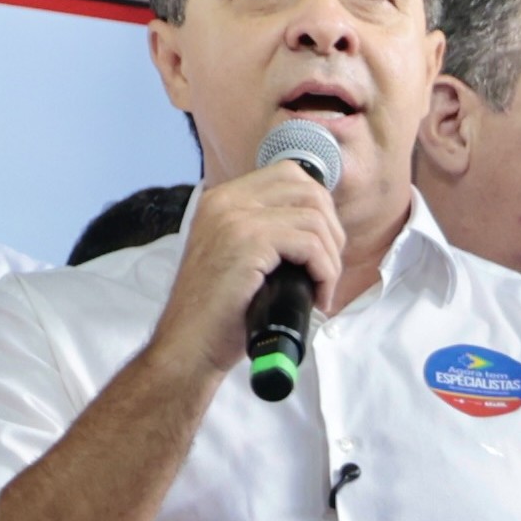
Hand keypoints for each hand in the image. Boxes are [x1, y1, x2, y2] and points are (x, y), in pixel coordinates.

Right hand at [148, 153, 344, 387]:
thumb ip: (266, 235)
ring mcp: (235, 218)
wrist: (188, 346)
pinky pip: (309, 243)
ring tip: (322, 287)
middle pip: (307, 189)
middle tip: (327, 269)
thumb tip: (319, 232)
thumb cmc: (218, 315)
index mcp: (222, 200)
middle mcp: (225, 201)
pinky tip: (318, 297)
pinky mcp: (247, 242)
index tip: (322, 246)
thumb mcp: (238, 259)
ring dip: (330, 257)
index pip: (289, 174)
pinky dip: (325, 272)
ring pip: (314, 218)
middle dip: (331, 230)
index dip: (318, 208)